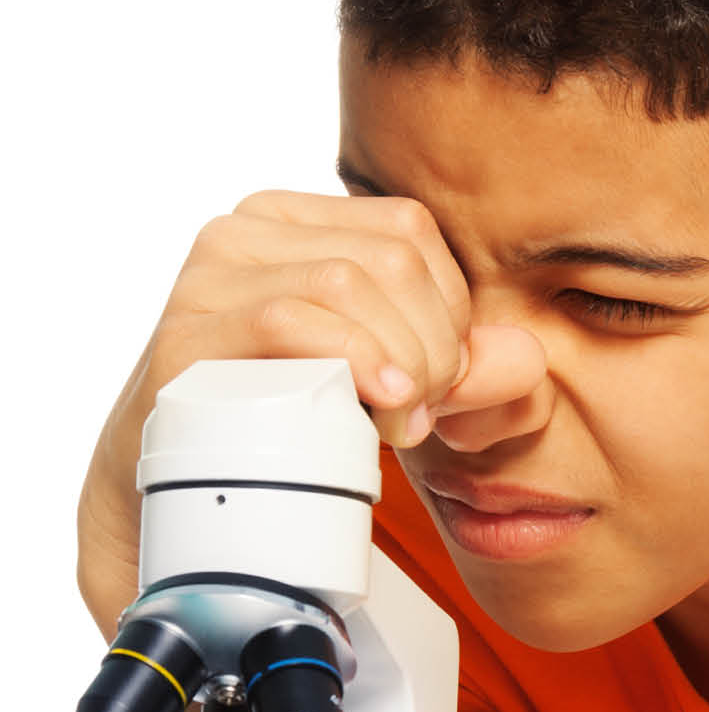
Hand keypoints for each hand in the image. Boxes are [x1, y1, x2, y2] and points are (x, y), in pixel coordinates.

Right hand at [77, 188, 546, 629]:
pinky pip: (288, 318)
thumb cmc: (285, 426)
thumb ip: (460, 370)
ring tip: (395, 423)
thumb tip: (529, 358)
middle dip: (431, 347)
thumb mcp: (386, 389)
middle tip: (419, 416)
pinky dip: (351, 358)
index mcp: (293, 223)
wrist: (177, 489)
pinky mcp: (186, 334)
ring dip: (398, 363)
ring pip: (346, 282)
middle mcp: (243, 233)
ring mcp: (207, 279)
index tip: (439, 383)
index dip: (450, 311)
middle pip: (389, 260)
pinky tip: (378, 402)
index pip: (409, 232)